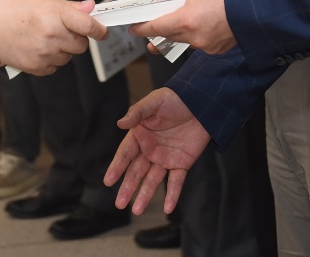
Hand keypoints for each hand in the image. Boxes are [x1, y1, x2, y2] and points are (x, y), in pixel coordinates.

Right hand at [0, 0, 107, 74]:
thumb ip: (69, 7)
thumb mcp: (42, 0)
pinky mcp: (37, 68)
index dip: (99, 29)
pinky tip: (36, 48)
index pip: (89, 26)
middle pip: (81, 45)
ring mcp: (45, 54)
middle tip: (62, 30)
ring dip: (63, 50)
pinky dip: (50, 60)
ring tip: (44, 38)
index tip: (102, 30)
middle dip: (77, 38)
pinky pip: (54, 67)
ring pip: (68, 57)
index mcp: (56, 15)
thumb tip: (90, 7)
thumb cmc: (11, 9)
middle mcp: (53, 36)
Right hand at [103, 88, 209, 214]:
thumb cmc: (175, 99)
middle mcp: (150, 149)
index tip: (108, 181)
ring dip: (145, 195)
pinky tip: (168, 208)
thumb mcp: (154, 102)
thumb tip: (120, 123)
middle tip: (119, 204)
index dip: (117, 167)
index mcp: (140, 135)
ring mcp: (165, 158)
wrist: (202, 103)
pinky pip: (175, 182)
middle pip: (136, 172)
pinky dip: (172, 195)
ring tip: (137, 211)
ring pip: (152, 180)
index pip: (125, 154)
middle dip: (127, 188)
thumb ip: (137, 113)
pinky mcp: (181, 163)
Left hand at [130, 0, 235, 53]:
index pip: (156, 27)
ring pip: (185, 39)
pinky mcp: (218, 49)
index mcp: (187, 20)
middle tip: (157, 18)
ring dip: (182, 29)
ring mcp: (207, 46)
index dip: (142, 28)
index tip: (134, 28)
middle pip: (169, 35)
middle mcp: (195, 37)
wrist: (259, 3)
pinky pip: (200, 42)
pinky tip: (206, 20)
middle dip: (162, 27)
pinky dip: (198, 32)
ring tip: (189, 13)